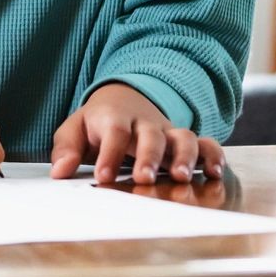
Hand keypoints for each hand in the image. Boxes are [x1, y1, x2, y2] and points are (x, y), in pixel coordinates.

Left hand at [49, 82, 223, 184]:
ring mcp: (167, 132)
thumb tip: (60, 172)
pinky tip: (215, 173)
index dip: (109, 155)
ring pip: (183, 137)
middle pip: (151, 135)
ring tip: (181, 178)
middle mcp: (145, 123)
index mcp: (115, 118)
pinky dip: (213, 156)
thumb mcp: (74, 128)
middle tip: (144, 178)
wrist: (124, 98)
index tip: (103, 176)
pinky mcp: (183, 141)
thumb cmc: (97, 123)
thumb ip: (66, 149)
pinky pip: (205, 144)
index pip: (114, 132)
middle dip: (149, 157)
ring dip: (184, 157)